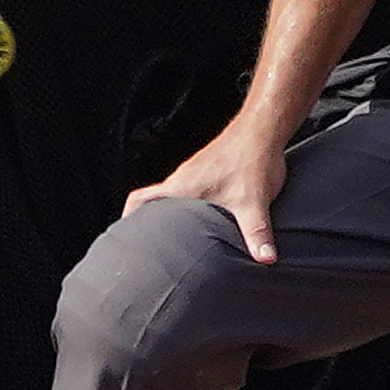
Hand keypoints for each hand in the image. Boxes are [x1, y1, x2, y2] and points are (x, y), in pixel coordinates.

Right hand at [124, 121, 288, 264]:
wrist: (264, 129)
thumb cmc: (252, 159)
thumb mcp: (254, 202)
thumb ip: (257, 233)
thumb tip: (265, 260)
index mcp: (183, 187)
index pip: (141, 200)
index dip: (128, 218)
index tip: (125, 239)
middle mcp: (183, 178)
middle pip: (153, 202)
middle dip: (149, 224)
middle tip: (149, 249)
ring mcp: (194, 173)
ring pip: (172, 198)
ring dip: (171, 216)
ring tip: (174, 242)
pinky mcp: (208, 171)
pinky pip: (189, 192)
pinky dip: (188, 207)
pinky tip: (203, 222)